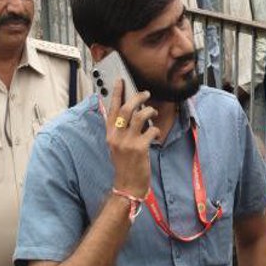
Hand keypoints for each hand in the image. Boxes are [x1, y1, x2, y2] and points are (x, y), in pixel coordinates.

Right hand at [105, 80, 158, 196]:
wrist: (127, 184)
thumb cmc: (125, 163)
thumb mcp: (117, 145)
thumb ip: (121, 130)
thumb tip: (132, 112)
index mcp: (110, 134)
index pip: (112, 109)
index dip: (116, 93)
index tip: (121, 80)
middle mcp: (116, 136)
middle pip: (126, 108)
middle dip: (138, 97)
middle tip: (146, 93)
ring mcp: (127, 142)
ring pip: (140, 116)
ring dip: (150, 111)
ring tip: (153, 112)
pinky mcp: (140, 148)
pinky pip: (151, 130)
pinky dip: (156, 130)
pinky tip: (156, 134)